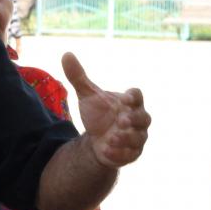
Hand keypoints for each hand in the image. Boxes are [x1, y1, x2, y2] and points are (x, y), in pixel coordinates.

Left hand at [61, 53, 150, 167]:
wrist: (97, 138)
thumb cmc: (98, 114)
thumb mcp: (87, 96)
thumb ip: (78, 77)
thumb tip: (66, 54)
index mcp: (129, 103)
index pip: (137, 96)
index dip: (133, 97)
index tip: (124, 98)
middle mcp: (137, 120)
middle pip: (144, 118)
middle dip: (134, 119)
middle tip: (121, 120)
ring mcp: (136, 137)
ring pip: (139, 138)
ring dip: (126, 138)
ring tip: (112, 137)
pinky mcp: (131, 153)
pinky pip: (130, 155)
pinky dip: (119, 153)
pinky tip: (106, 150)